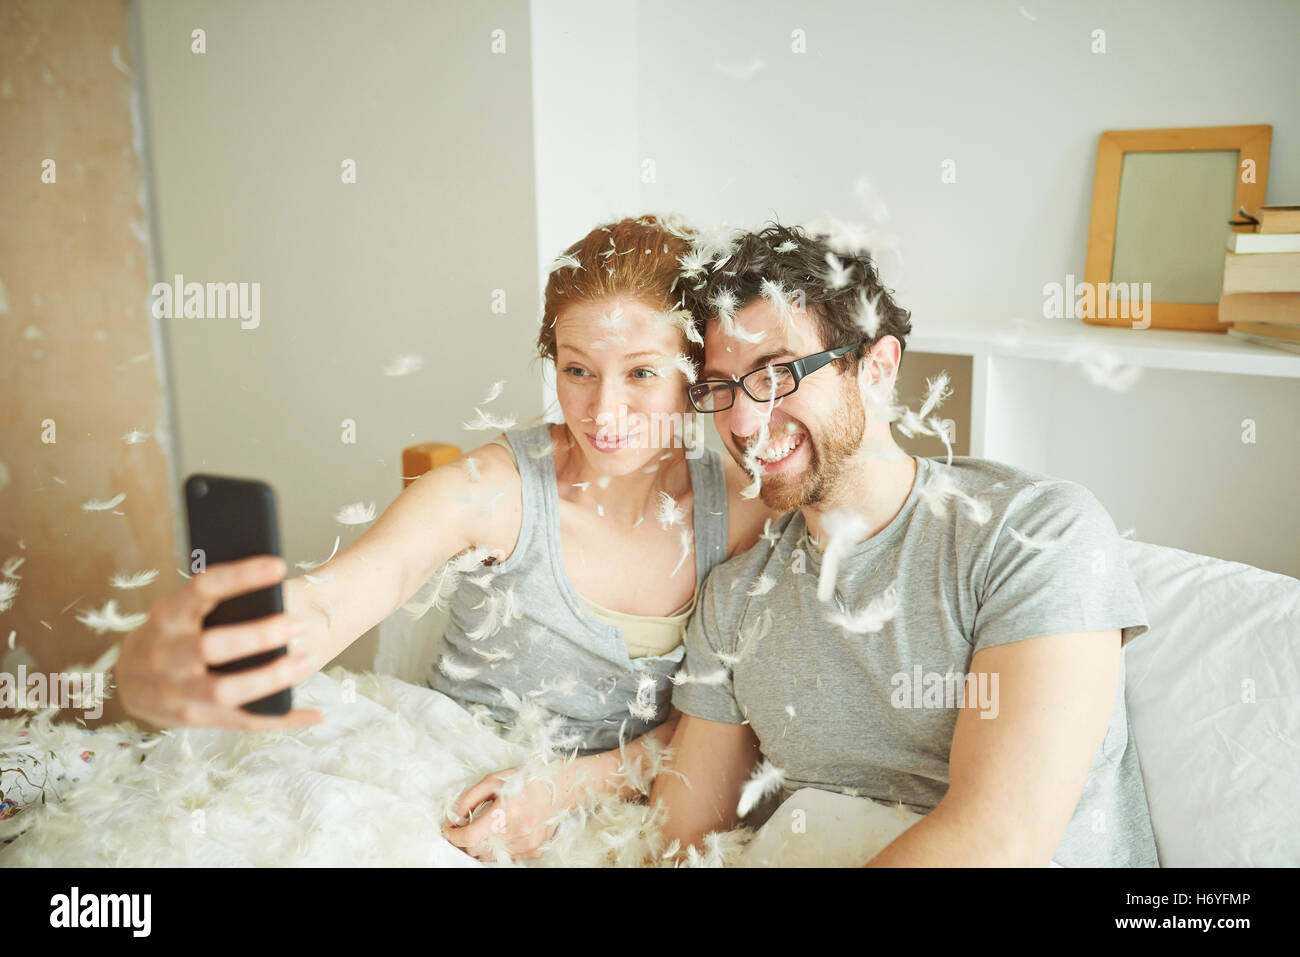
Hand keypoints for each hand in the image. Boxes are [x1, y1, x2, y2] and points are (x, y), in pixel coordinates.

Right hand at [116, 555, 323, 730]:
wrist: (128, 681)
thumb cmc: (169, 635)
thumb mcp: (179, 611)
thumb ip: (214, 603)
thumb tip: (274, 591)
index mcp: (167, 616)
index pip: (203, 589)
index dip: (241, 576)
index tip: (279, 565)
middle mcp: (166, 654)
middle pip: (211, 646)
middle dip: (257, 635)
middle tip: (297, 623)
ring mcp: (177, 692)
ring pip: (225, 691)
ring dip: (270, 678)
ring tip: (306, 661)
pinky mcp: (196, 719)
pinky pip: (243, 722)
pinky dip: (282, 719)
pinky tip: (314, 713)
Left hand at [442, 760, 581, 861]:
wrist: (561, 787)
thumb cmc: (528, 780)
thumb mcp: (494, 779)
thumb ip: (469, 799)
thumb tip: (453, 817)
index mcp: (506, 810)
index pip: (470, 837)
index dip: (453, 836)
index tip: (449, 830)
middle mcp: (518, 831)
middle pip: (477, 850)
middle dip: (467, 840)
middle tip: (467, 827)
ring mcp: (527, 843)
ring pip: (491, 855)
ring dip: (483, 844)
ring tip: (489, 826)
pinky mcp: (534, 850)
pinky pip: (507, 856)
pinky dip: (500, 847)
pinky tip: (506, 831)